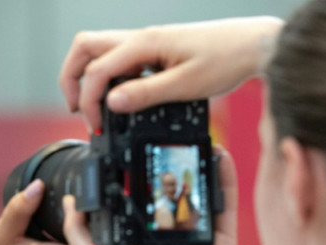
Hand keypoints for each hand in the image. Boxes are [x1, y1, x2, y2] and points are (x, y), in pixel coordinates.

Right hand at [0, 180, 93, 244]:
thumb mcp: (2, 235)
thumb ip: (19, 209)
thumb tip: (37, 186)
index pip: (88, 238)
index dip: (87, 217)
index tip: (73, 201)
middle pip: (100, 242)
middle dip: (94, 220)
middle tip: (81, 202)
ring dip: (92, 233)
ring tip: (79, 215)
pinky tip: (77, 235)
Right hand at [59, 17, 282, 132]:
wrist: (254, 45)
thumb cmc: (226, 60)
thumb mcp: (186, 86)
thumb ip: (145, 95)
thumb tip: (111, 102)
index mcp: (144, 43)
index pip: (96, 70)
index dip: (88, 100)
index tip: (96, 126)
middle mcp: (140, 38)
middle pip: (84, 48)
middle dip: (71, 78)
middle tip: (77, 109)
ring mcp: (146, 43)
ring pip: (99, 51)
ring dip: (89, 77)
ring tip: (95, 107)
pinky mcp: (154, 50)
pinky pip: (119, 59)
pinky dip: (110, 78)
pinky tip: (123, 99)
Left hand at [61, 147, 238, 244]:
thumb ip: (78, 231)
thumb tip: (69, 200)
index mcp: (151, 234)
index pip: (153, 198)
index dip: (153, 173)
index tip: (148, 149)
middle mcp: (179, 232)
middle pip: (183, 193)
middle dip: (182, 167)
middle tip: (177, 141)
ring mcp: (203, 235)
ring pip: (207, 194)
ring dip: (206, 166)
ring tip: (202, 140)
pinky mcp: (223, 242)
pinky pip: (226, 205)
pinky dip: (226, 180)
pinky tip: (219, 157)